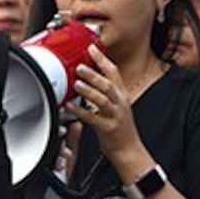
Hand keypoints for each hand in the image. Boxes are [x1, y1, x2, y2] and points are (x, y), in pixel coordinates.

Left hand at [64, 45, 142, 164]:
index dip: (102, 59)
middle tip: (80, 66)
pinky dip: (80, 111)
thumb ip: (105, 92)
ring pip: (102, 99)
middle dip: (94, 74)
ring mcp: (114, 115)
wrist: (129, 150)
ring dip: (88, 90)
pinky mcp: (107, 128)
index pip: (114, 72)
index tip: (92, 48)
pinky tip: (70, 106)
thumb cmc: (120, 128)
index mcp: (121, 95)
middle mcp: (119, 103)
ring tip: (76, 84)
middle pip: (108, 84)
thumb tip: (90, 78)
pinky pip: (92, 118)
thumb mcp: (117, 106)